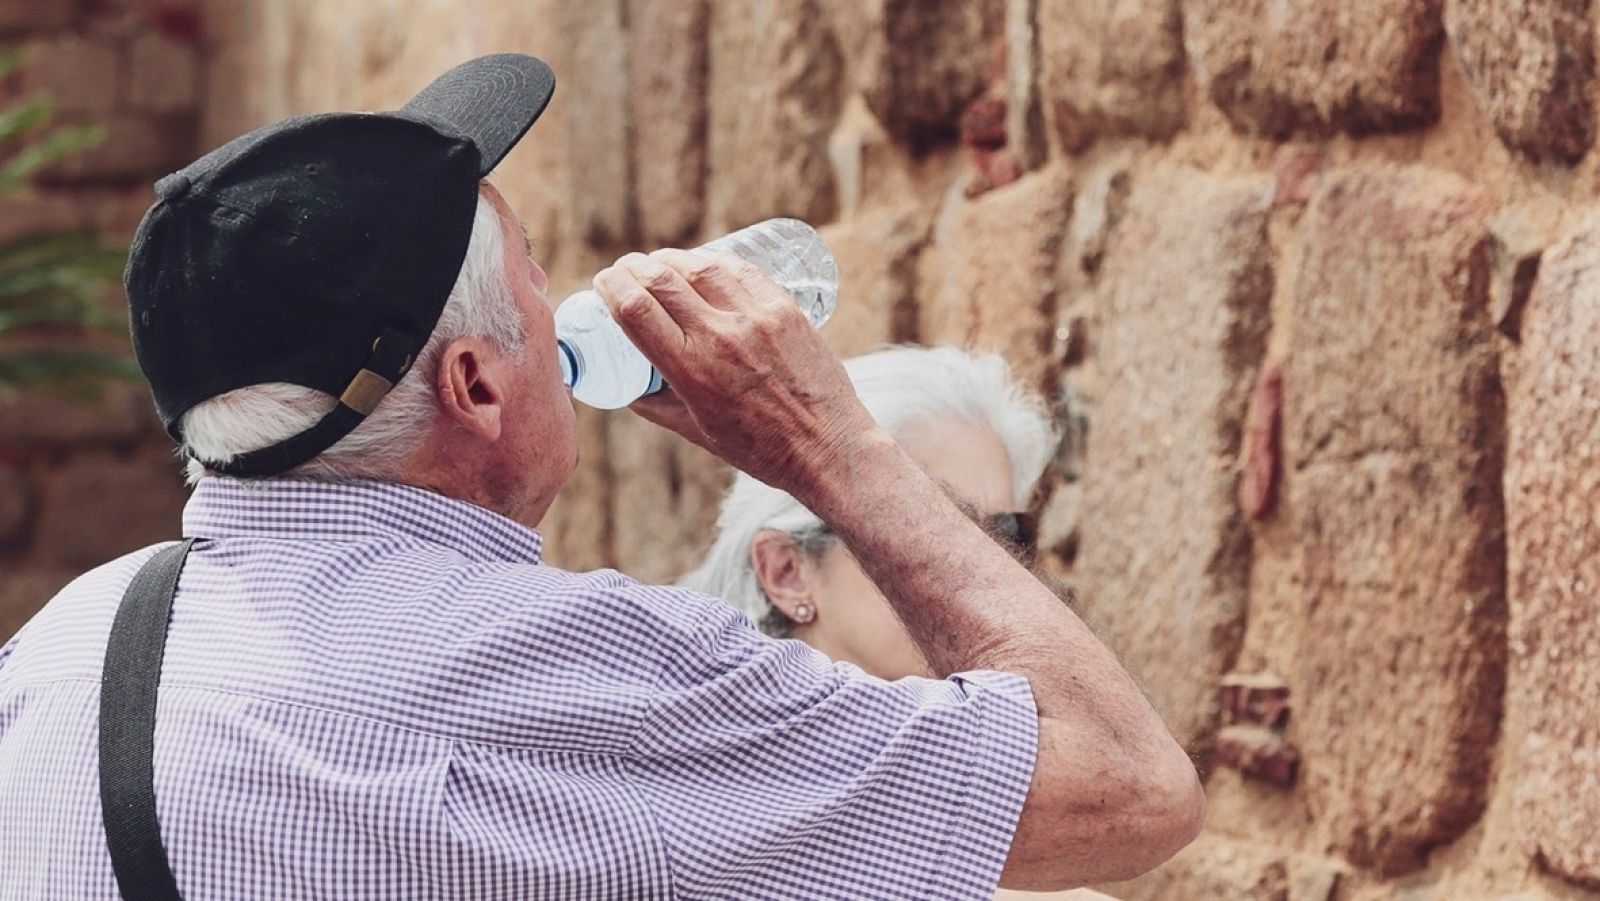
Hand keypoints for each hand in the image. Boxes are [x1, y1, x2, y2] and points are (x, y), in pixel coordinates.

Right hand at [592, 249, 878, 493]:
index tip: (603, 282)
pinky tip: (701, 262)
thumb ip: (655, 405)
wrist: (829, 448)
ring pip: (700, 267)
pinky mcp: (785, 309)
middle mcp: (720, 338)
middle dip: (633, 267)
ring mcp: (755, 319)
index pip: (635, 309)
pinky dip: (712, 261)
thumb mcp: (695, 432)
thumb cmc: (760, 450)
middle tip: (626, 269)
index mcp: (690, 371)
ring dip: (670, 259)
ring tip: (659, 263)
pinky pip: (740, 270)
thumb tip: (626, 385)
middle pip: (661, 280)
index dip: (610, 286)